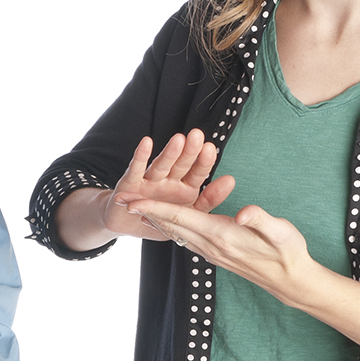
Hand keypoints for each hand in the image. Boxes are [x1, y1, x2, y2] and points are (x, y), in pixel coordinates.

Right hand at [106, 130, 234, 240]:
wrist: (128, 224)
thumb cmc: (161, 218)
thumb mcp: (189, 214)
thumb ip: (209, 199)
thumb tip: (230, 180)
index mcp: (185, 188)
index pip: (198, 173)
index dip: (203, 162)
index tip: (210, 148)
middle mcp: (168, 180)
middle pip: (181, 165)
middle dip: (189, 151)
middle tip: (197, 135)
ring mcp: (149, 181)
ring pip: (161, 165)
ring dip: (169, 153)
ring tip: (179, 140)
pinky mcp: (129, 184)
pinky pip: (135, 170)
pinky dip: (140, 157)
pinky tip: (146, 142)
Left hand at [132, 198, 359, 360]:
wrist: (293, 281)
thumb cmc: (289, 252)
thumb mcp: (281, 231)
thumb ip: (261, 220)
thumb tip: (244, 213)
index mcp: (221, 235)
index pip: (181, 218)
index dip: (156, 208)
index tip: (133, 200)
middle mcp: (211, 245)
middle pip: (171, 225)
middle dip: (146, 212)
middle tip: (122, 200)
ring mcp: (213, 252)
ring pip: (177, 233)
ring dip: (156, 220)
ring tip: (137, 209)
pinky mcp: (217, 254)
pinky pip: (187, 239)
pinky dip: (172, 228)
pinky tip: (167, 224)